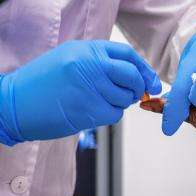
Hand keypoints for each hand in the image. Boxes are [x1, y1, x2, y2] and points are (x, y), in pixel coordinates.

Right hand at [0, 40, 160, 144]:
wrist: (15, 103)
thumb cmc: (42, 84)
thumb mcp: (69, 60)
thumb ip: (100, 64)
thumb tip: (135, 76)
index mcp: (85, 50)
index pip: (127, 54)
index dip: (143, 68)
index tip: (150, 81)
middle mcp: (90, 65)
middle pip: (132, 76)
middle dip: (139, 87)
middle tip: (135, 94)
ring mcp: (90, 87)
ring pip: (125, 98)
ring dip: (119, 103)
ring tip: (97, 101)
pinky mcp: (90, 110)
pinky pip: (115, 114)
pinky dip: (109, 115)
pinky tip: (91, 112)